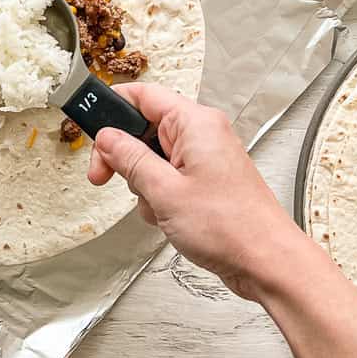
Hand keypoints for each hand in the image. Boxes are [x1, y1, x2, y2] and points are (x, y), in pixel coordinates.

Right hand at [87, 83, 303, 300]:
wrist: (267, 262)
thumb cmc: (230, 227)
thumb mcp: (164, 191)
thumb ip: (129, 159)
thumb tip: (106, 138)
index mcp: (195, 123)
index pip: (143, 95)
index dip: (111, 107)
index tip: (89, 127)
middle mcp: (203, 134)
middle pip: (145, 128)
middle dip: (123, 156)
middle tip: (104, 176)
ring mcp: (206, 158)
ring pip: (154, 157)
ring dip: (144, 183)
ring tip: (156, 206)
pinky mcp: (208, 181)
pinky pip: (169, 177)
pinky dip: (160, 196)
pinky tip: (169, 217)